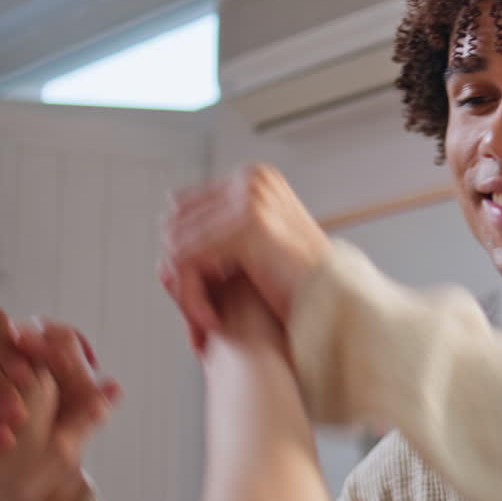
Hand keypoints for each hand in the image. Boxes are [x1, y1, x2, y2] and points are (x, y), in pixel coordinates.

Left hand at [162, 164, 330, 340]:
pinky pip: (189, 264)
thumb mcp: (258, 256)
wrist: (339, 309)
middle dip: (183, 273)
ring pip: (177, 247)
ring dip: (186, 292)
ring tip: (208, 320)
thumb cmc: (304, 291)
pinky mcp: (247, 227)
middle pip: (175, 224)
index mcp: (255, 179)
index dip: (186, 253)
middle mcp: (252, 181)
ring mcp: (251, 199)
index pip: (183, 207)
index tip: (200, 291)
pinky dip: (192, 300)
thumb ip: (217, 245)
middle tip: (201, 311)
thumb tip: (162, 264)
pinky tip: (213, 322)